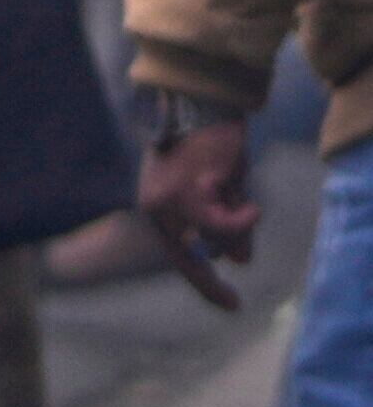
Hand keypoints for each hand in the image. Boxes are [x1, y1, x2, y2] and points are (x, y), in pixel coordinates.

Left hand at [141, 115, 260, 310]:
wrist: (200, 103)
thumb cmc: (208, 144)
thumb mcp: (217, 191)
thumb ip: (223, 224)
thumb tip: (239, 258)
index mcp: (157, 206)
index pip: (177, 254)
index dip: (203, 281)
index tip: (229, 303)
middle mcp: (155, 207)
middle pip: (188, 255)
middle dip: (212, 273)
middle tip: (234, 294)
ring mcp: (169, 200)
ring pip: (212, 239)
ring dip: (238, 225)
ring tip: (242, 197)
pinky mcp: (190, 190)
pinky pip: (222, 222)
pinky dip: (242, 218)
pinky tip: (250, 205)